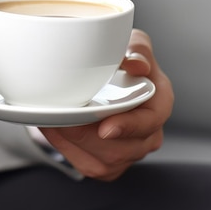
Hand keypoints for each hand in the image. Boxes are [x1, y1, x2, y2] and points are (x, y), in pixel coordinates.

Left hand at [39, 29, 172, 180]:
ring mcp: (129, 151)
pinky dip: (66, 148)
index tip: (105, 128)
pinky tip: (55, 129)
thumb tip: (136, 64)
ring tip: (53, 120)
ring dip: (72, 142)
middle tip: (60, 116)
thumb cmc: (122, 61)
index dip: (129, 127)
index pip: (150, 121)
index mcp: (158, 101)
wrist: (105, 77)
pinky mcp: (109, 163)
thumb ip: (138, 50)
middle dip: (85, 135)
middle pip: (121, 148)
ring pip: (103, 162)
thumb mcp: (133, 44)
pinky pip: (87, 165)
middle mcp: (148, 132)